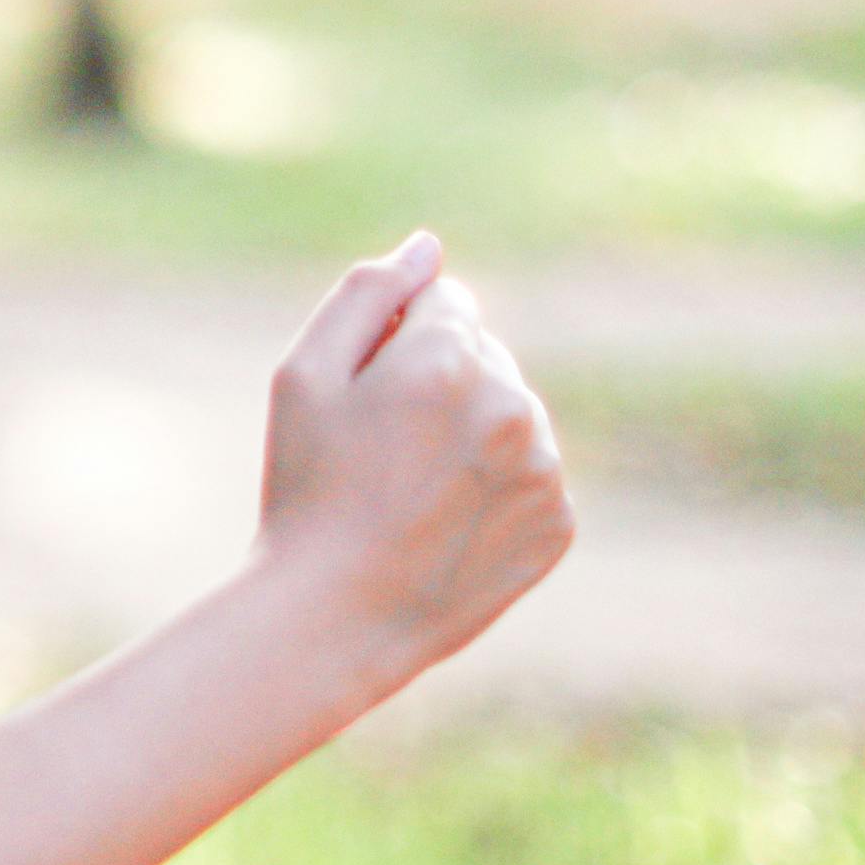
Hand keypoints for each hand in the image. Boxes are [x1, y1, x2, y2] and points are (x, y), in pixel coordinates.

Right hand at [251, 229, 574, 689]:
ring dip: (473, 435)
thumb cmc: (306, 488)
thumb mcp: (305, 374)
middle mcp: (513, 403)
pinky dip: (495, 490)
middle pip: (485, 356)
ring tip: (413, 493)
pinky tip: (445, 525)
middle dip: (441, 384)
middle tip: (382, 454)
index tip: (367, 401)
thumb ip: (370, 292)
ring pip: (511, 415)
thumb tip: (430, 246)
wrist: (335, 617)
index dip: (397, 345)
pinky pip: (531, 476)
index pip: (448, 303)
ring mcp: (544, 468)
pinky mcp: (559, 524)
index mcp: (451, 356)